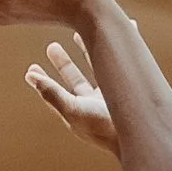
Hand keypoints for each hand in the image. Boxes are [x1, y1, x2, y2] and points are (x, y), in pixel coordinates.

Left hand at [26, 31, 117, 155]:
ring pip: (96, 69)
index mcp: (77, 111)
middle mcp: (92, 105)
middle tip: (52, 46)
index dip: (43, 81)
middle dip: (63, 63)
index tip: (31, 69)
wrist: (141, 136)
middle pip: (74, 80)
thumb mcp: (74, 110)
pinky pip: (119, 65)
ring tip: (79, 33)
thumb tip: (30, 76)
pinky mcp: (126, 91)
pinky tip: (117, 39)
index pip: (54, 94)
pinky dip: (117, 50)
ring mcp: (110, 99)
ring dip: (88, 52)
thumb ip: (53, 93)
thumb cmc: (105, 128)